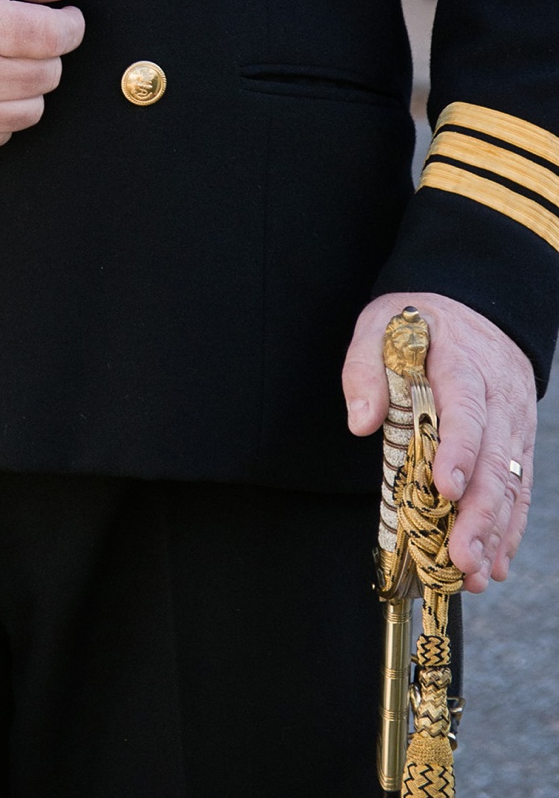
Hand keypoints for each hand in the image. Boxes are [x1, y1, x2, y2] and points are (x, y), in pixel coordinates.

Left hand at [343, 290, 537, 590]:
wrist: (477, 307)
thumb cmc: (420, 321)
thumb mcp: (381, 323)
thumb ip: (365, 367)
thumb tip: (360, 422)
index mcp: (462, 364)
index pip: (466, 410)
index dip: (460, 450)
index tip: (446, 488)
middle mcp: (498, 398)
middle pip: (495, 459)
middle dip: (479, 513)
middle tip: (460, 557)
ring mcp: (514, 424)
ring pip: (511, 482)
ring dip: (495, 531)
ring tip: (474, 574)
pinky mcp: (519, 443)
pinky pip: (520, 489)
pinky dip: (509, 528)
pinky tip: (495, 563)